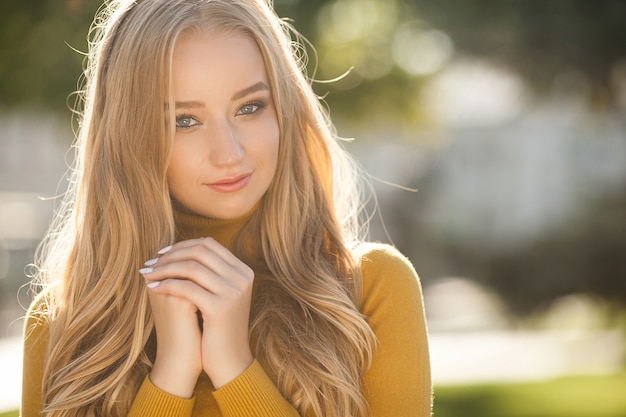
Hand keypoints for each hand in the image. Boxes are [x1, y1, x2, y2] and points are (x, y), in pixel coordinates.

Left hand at [141, 238, 254, 388]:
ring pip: (192, 267)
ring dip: (165, 268)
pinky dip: (166, 285)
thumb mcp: (220, 295)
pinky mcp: (220, 307)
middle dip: (171, 254)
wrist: (229, 360)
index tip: (162, 253)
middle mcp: (242, 277)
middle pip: (200, 251)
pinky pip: (186, 287)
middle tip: (152, 262)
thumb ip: (208, 272)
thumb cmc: (219, 327)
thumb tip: (177, 249)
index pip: (209, 244)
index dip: (182, 245)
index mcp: (243, 271)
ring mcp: (233, 292)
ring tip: (148, 273)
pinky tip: (153, 288)